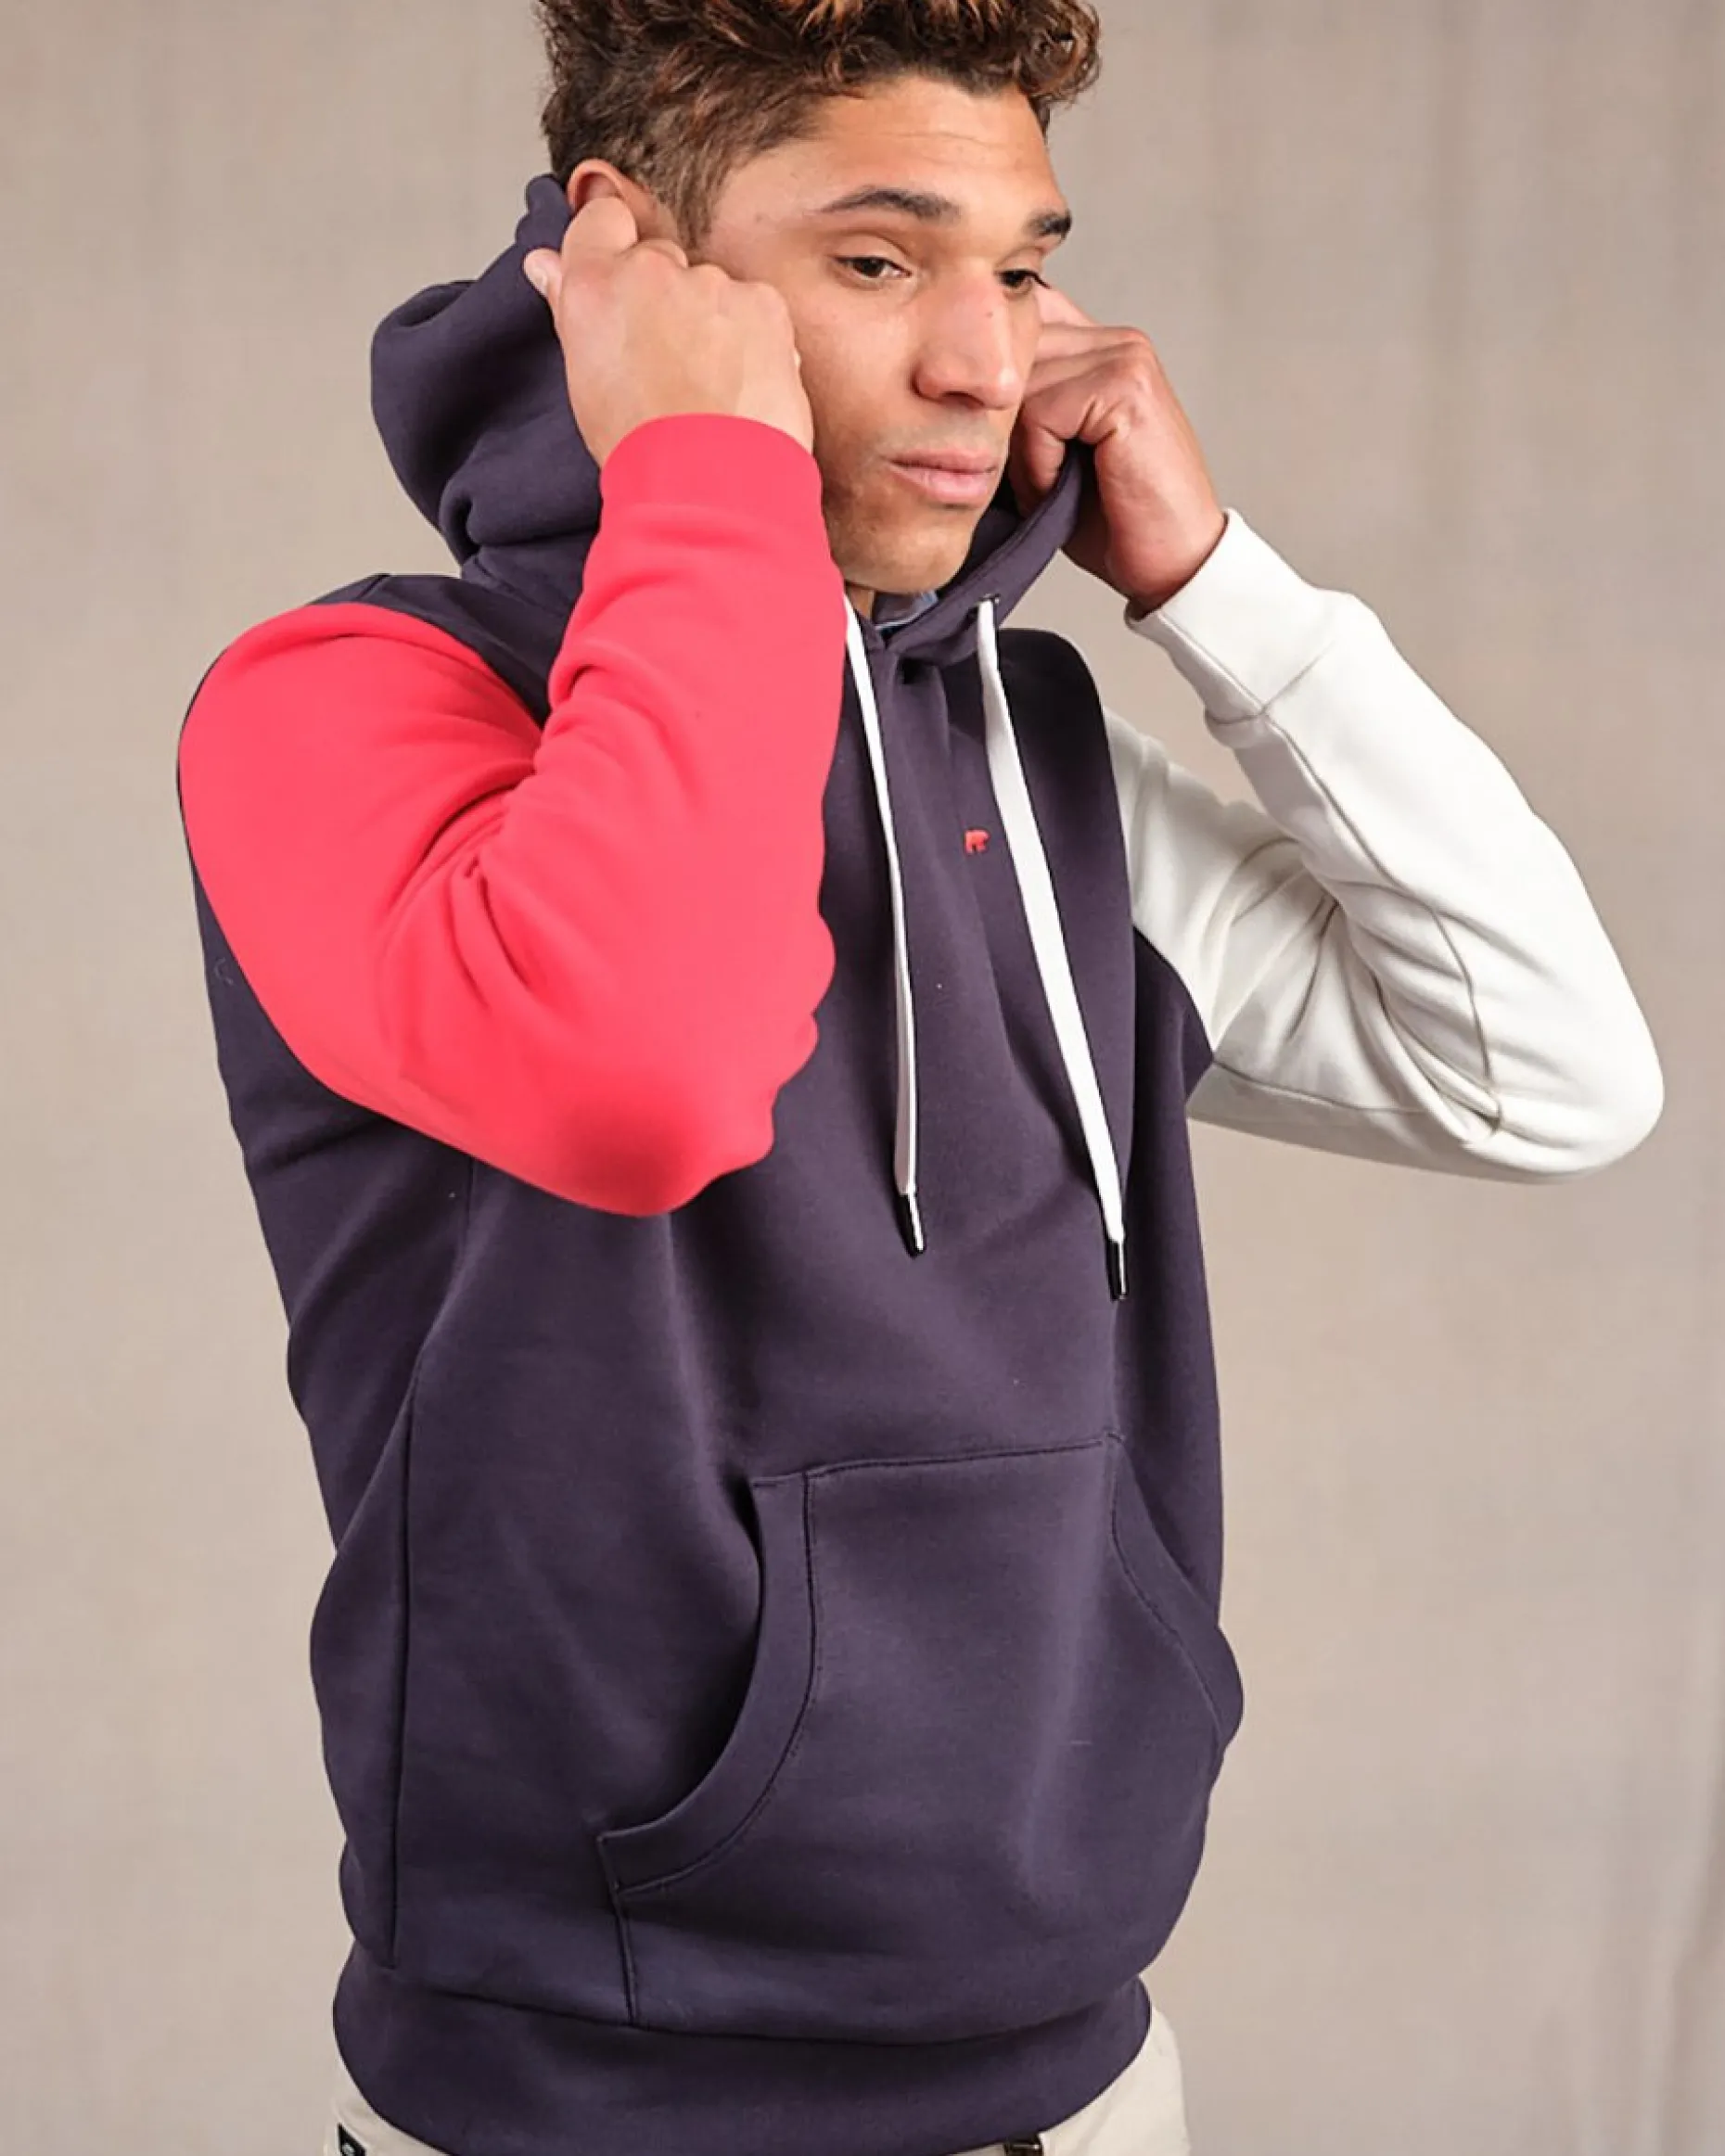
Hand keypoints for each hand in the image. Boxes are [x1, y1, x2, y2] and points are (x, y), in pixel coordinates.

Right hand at [523, 193, 815, 466]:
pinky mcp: (762, 303)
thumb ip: (570, 306)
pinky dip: (753, 339)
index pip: (602, 218)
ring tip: (710, 386)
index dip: (613, 243)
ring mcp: (710, 283)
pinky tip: (743, 384)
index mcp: (595, 285)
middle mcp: (651, 270)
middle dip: (665, 298)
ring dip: (712, 322)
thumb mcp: (584, 379)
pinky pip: (755, 308)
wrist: (706, 483)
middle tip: (668, 360)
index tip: (621, 276)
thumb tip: (547, 264)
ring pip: (710, 288)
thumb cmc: (641, 446)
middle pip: (659, 260)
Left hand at [1005, 281, 1227, 612]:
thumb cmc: (1112, 519)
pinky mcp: (1125, 387)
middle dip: (1001, 426)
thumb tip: (944, 395)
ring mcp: (1124, 357)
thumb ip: (1014, 412)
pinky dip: (1039, 464)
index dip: (990, 386)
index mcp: (1096, 346)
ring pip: (1017, 385)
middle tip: (1030, 479)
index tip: (998, 442)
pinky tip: (1065, 487)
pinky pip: (1041, 412)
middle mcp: (1113, 340)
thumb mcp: (1045, 455)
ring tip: (1053, 485)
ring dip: (1021, 451)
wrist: (1171, 564)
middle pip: (1006, 356)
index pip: (1014, 324)